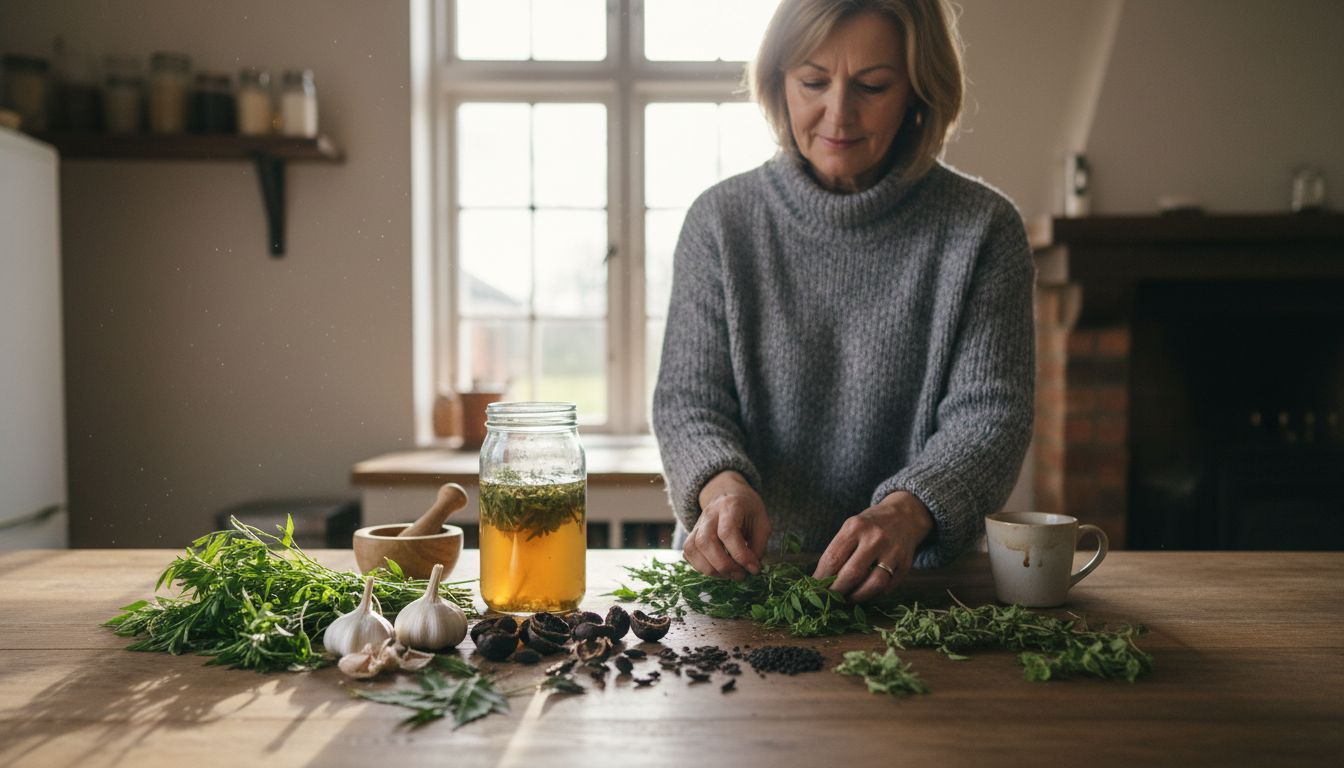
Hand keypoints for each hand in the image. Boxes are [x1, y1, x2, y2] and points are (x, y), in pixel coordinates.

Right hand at [684, 471, 770, 578]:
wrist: (728, 495)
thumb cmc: (747, 510)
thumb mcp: (762, 522)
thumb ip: (759, 545)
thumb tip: (751, 568)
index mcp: (729, 507)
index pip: (728, 532)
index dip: (741, 555)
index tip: (754, 568)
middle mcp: (709, 514)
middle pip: (706, 542)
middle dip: (724, 565)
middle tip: (741, 574)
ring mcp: (697, 524)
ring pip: (693, 549)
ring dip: (711, 569)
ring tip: (730, 574)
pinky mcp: (691, 535)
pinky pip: (688, 554)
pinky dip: (701, 567)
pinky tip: (717, 569)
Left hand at [813, 492, 933, 602]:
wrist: (904, 515)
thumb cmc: (870, 525)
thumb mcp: (851, 527)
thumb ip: (839, 550)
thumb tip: (821, 579)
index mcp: (855, 527)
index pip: (833, 558)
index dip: (821, 577)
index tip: (814, 588)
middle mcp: (875, 538)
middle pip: (852, 574)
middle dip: (837, 591)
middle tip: (829, 598)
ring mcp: (892, 551)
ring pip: (873, 584)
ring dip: (857, 597)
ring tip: (847, 599)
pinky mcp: (905, 564)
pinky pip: (888, 586)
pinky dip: (875, 594)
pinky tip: (866, 592)